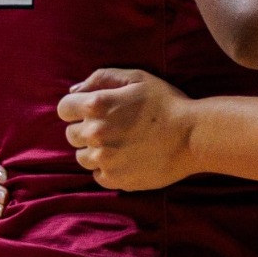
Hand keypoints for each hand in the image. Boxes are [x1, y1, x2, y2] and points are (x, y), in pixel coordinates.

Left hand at [56, 68, 197, 190]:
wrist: (193, 136)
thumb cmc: (166, 103)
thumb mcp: (137, 78)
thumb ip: (101, 78)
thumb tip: (74, 91)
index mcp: (96, 105)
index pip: (63, 109)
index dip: (76, 109)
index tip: (92, 112)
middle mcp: (94, 133)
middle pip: (71, 135)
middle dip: (86, 130)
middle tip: (113, 128)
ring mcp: (103, 158)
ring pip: (82, 157)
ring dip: (96, 151)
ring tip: (121, 145)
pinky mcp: (114, 179)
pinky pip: (98, 175)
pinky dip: (108, 168)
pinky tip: (127, 158)